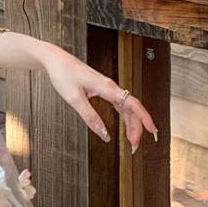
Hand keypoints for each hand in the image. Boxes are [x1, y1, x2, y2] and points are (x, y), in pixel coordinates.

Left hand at [39, 44, 158, 152]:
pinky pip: (119, 104)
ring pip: (126, 107)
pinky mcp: (102, 89)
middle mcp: (110, 86)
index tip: (152, 130)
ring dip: (132, 123)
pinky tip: (125, 126)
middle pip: (132, 108)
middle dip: (137, 127)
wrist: (55, 60)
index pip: (133, 104)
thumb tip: (104, 134)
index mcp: (107, 87)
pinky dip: (124, 116)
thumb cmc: (63, 73)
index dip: (144, 118)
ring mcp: (107, 88)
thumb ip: (90, 117)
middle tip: (135, 146)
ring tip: (132, 140)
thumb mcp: (74, 99)